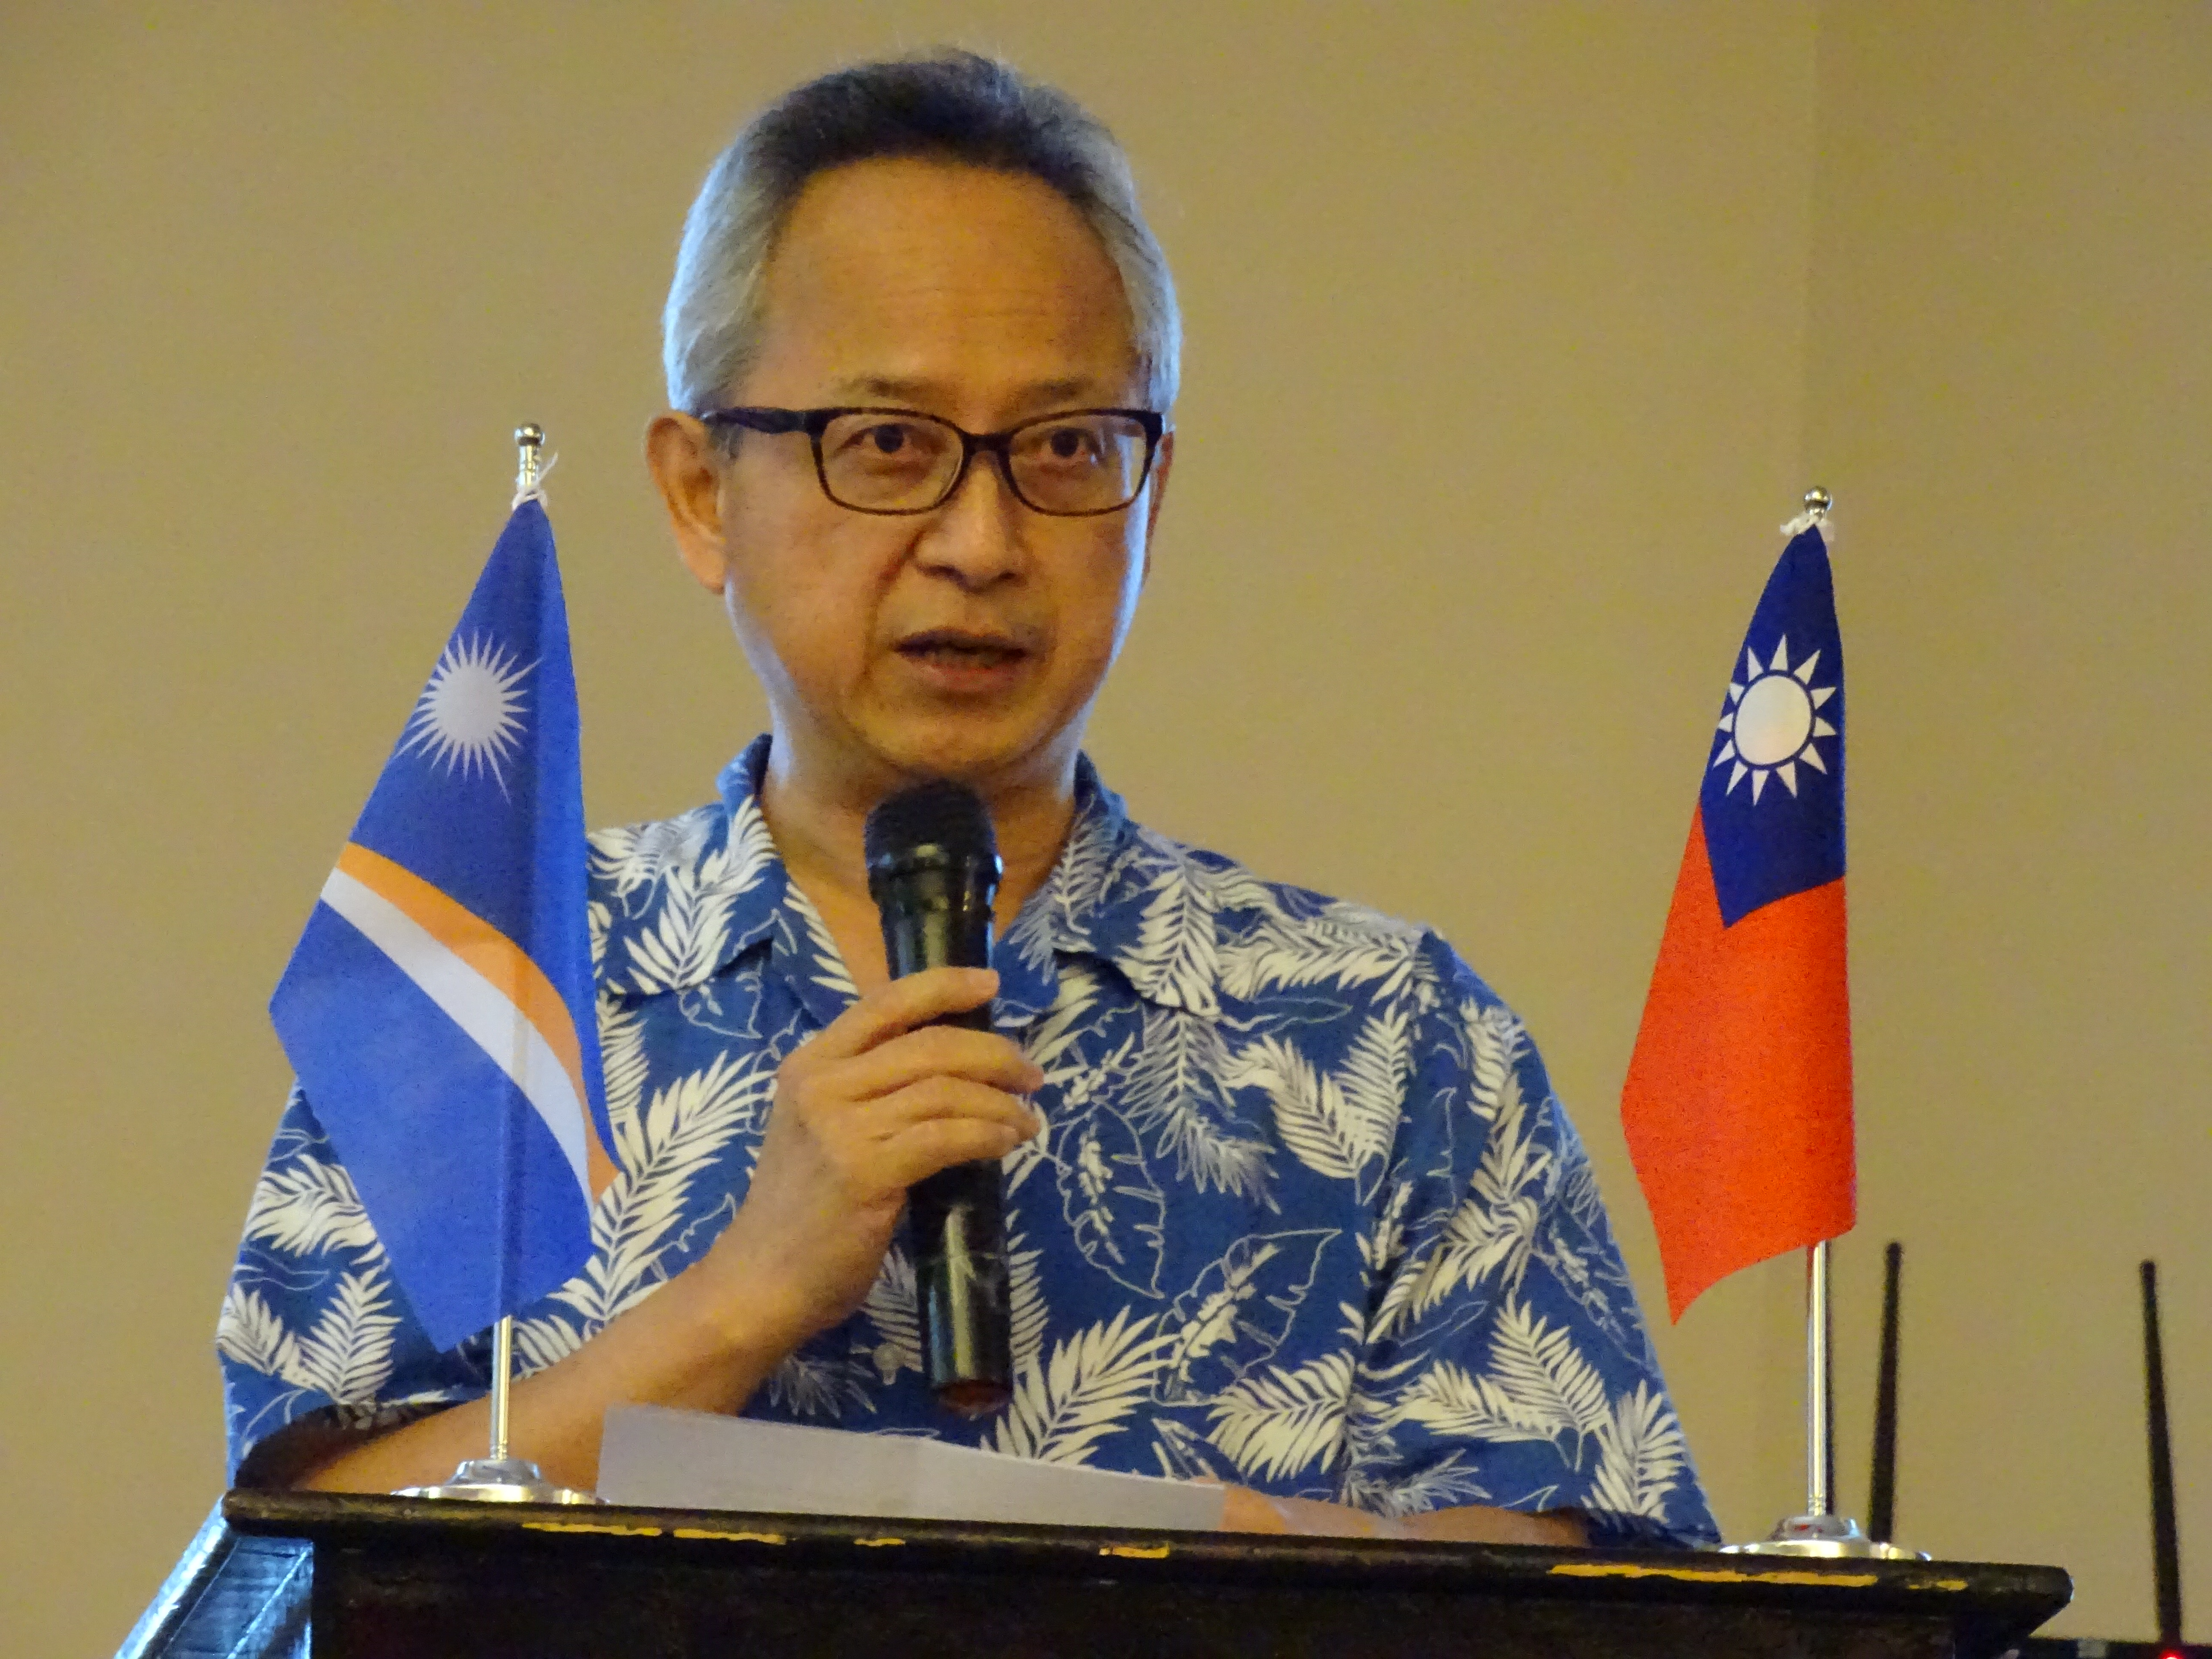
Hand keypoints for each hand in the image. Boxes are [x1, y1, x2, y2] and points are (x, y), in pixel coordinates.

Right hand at [699, 967, 1043, 1350]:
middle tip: (1030, 1075)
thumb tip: (954, 1065)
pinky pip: (946, 1136)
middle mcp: (821, 1084)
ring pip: (945, 1089)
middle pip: (930, 1045)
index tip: (990, 984)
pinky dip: (987, 1135)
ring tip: (1027, 1120)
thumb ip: (868, 1089)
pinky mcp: (864, 1171)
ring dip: (1000, 1102)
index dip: (944, 986)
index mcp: (810, 1064)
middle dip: (994, 1054)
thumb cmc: (801, 1211)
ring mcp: (840, 1127)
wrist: (760, 1281)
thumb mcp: (820, 1127)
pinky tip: (1007, 1143)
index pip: (885, 1003)